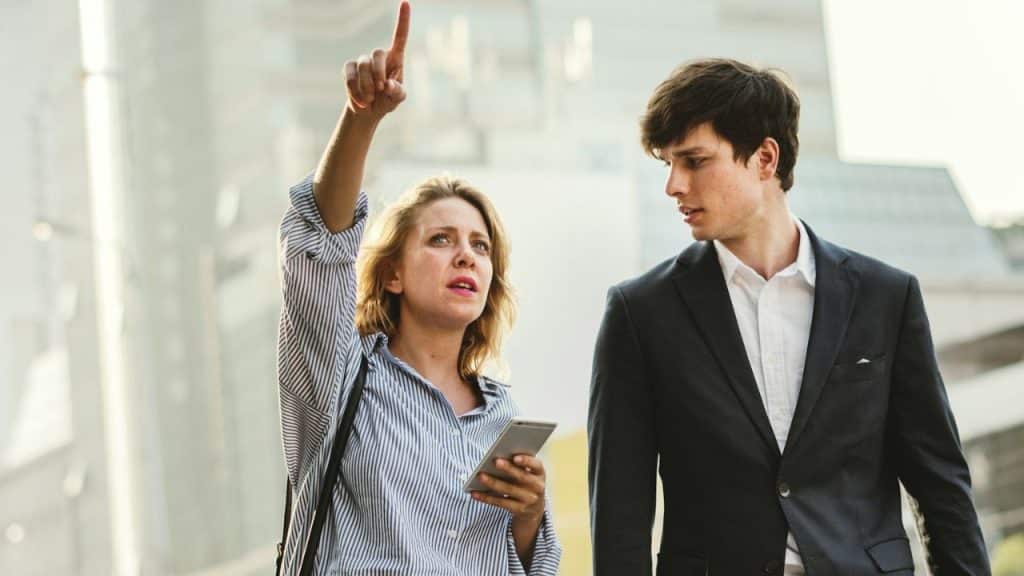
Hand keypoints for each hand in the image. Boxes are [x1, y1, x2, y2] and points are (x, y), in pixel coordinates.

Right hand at [344, 1, 409, 117]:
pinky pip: (350, 75)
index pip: (400, 37)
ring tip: (371, 99)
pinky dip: (355, 90)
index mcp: (395, 59)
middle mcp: (379, 57)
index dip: (403, 20)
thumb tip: (388, 85)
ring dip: (367, 86)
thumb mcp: (397, 99)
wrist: (369, 111)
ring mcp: (362, 61)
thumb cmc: (387, 101)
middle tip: (381, 90)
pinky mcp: (349, 69)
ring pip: (362, 64)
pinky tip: (361, 101)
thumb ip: (397, 92)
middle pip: (377, 53)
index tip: (405, 2)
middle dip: (378, 73)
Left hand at [471, 454, 546, 522]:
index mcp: (540, 473)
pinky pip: (500, 503)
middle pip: (521, 477)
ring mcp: (529, 500)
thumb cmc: (527, 481)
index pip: (536, 465)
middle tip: (495, 461)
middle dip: (508, 469)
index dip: (526, 461)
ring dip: (493, 483)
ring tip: (480, 476)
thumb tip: (500, 455)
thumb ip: (520, 464)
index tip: (515, 457)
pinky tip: (475, 493)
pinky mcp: (518, 509)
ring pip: (508, 490)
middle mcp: (537, 487)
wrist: (534, 507)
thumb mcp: (529, 472)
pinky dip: (486, 497)